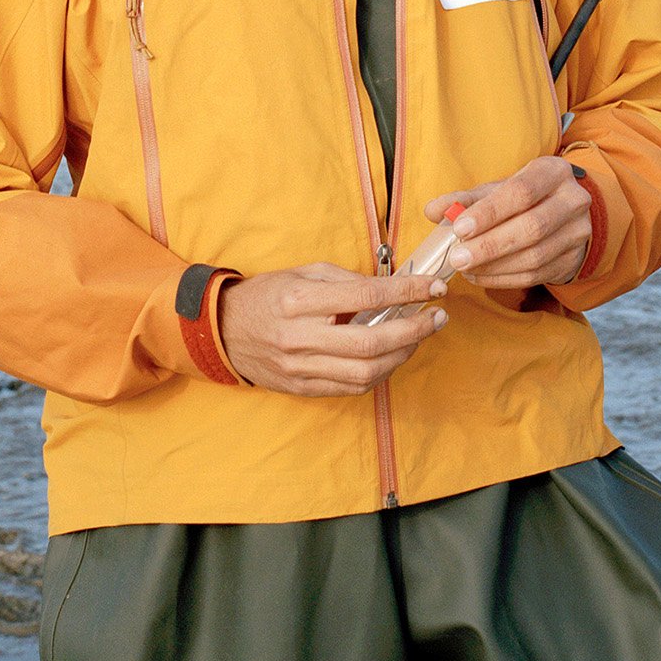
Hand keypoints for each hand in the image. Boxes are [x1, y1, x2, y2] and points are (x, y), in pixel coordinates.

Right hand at [217, 262, 448, 395]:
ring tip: (420, 336)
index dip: (407, 291)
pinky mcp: (303, 388)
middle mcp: (301, 337)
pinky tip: (394, 356)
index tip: (433, 286)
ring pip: (366, 371)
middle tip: (438, 316)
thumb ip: (345, 280)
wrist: (223, 330)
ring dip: (403, 355)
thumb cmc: (267, 295)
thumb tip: (389, 287)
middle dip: (414, 329)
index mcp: (300, 301)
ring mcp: (301, 368)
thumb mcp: (303, 273)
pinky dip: (380, 373)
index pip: (366, 296)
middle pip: (371, 341)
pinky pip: (352, 387)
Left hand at [423, 157, 591, 288]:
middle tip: (457, 258)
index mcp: (553, 172)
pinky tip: (480, 276)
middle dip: (490, 245)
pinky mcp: (573, 259)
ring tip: (465, 269)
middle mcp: (572, 201)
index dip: (489, 212)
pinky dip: (504, 278)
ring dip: (495, 266)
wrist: (566, 214)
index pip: (521, 192)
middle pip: (531, 227)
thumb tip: (433, 211)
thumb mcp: (500, 188)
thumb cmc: (526, 197)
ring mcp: (578, 233)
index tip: (459, 228)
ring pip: (535, 256)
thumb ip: (466, 199)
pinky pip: (536, 274)